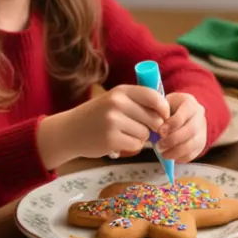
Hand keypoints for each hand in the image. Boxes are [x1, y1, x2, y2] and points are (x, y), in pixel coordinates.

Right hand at [36, 85, 169, 169]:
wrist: (70, 131)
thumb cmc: (98, 115)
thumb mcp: (116, 100)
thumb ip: (138, 102)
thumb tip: (168, 113)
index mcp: (121, 91)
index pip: (153, 96)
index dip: (164, 108)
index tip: (164, 115)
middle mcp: (117, 104)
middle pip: (154, 118)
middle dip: (153, 126)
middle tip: (143, 128)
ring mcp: (113, 121)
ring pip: (146, 133)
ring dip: (141, 137)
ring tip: (126, 134)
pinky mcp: (110, 139)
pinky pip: (136, 145)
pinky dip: (133, 146)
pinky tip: (120, 142)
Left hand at [157, 92, 207, 163]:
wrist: (182, 113)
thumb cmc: (168, 109)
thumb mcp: (163, 104)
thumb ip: (158, 113)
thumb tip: (152, 126)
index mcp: (190, 103)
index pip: (183, 115)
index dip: (171, 125)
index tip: (159, 131)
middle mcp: (199, 116)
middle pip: (191, 130)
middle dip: (173, 140)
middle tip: (158, 146)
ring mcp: (202, 131)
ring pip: (192, 145)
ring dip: (175, 151)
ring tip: (162, 153)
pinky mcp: (201, 144)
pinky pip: (192, 154)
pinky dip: (179, 157)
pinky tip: (169, 155)